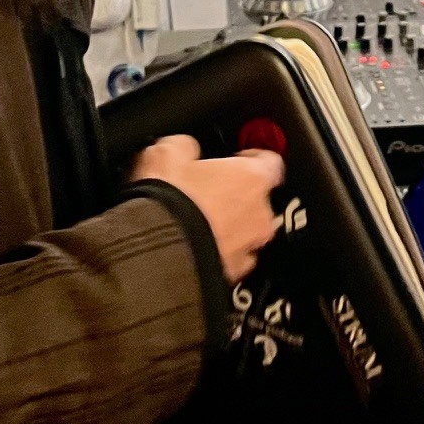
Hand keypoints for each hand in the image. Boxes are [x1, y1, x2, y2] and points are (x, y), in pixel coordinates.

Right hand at [130, 133, 283, 283]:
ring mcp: (248, 249)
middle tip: (205, 194)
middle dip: (235, 197)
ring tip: (195, 225)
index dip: (251, 158)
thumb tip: (186, 150)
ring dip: (228, 229)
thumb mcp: (169, 152)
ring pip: (245, 234)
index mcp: (252, 178)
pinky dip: (216, 254)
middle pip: (258, 200)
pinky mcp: (231, 276)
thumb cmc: (168, 202)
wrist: (154, 254)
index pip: (269, 161)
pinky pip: (229, 260)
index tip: (238, 158)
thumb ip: (188, 147)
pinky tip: (191, 248)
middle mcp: (259, 215)